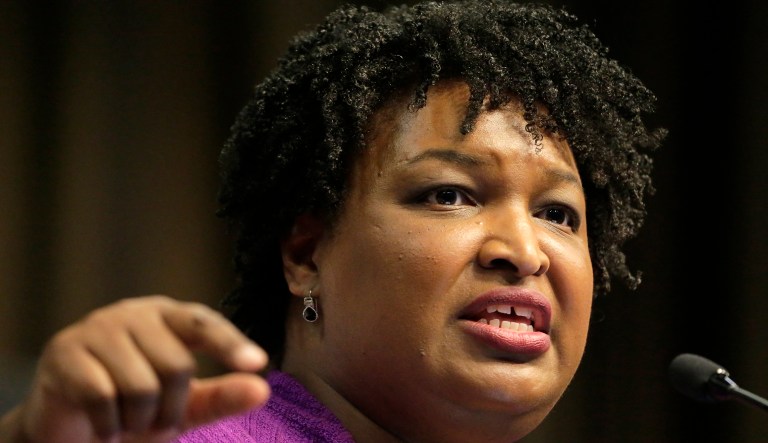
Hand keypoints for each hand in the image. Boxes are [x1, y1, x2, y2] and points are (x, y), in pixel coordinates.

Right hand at [0, 295, 269, 442]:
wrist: (68, 429)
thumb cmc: (134, 409)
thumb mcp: (184, 406)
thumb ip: (221, 396)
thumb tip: (261, 389)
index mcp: (168, 316)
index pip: (204, 324)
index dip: (230, 344)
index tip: (257, 364)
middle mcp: (133, 313)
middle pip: (177, 366)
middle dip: (170, 410)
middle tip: (154, 423)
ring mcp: (96, 328)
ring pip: (141, 386)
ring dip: (138, 421)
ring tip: (126, 422)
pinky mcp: (64, 352)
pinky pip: (102, 398)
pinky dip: (108, 425)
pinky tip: (102, 425)